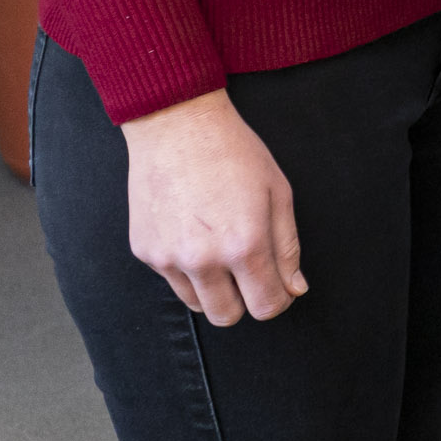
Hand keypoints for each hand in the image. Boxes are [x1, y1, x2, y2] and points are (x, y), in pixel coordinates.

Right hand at [122, 90, 304, 326]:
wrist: (176, 124)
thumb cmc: (234, 152)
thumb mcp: (278, 192)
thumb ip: (287, 247)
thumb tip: (294, 289)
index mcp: (244, 245)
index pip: (265, 306)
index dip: (278, 300)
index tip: (278, 286)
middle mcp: (203, 260)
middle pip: (227, 317)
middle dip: (244, 301)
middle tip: (249, 272)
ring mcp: (168, 258)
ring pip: (197, 304)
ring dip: (213, 289)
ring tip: (219, 249)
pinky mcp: (145, 252)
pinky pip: (172, 279)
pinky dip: (186, 268)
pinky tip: (193, 231)